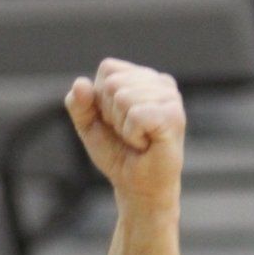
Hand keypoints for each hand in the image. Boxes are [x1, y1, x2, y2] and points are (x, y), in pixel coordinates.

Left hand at [64, 59, 184, 213]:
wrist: (136, 185)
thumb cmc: (117, 152)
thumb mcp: (88, 125)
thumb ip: (78, 103)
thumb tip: (80, 83)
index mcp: (142, 77)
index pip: (108, 69)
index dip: (100, 99)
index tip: (114, 120)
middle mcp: (160, 82)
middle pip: (112, 83)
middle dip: (110, 113)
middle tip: (126, 132)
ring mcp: (170, 97)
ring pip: (122, 97)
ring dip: (121, 126)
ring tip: (137, 138)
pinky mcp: (174, 116)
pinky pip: (136, 115)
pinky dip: (132, 134)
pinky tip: (145, 143)